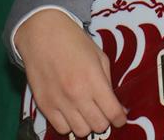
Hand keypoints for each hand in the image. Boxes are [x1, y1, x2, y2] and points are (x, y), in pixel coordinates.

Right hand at [14, 9, 126, 136]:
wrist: (43, 34)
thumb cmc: (74, 42)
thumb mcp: (100, 57)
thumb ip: (107, 82)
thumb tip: (116, 105)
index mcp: (94, 80)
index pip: (113, 112)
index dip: (120, 118)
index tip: (120, 117)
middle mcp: (77, 94)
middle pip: (98, 126)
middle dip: (105, 121)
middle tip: (104, 112)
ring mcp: (59, 102)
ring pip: (80, 132)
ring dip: (87, 125)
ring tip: (87, 113)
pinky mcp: (44, 105)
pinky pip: (61, 129)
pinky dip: (69, 125)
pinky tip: (71, 113)